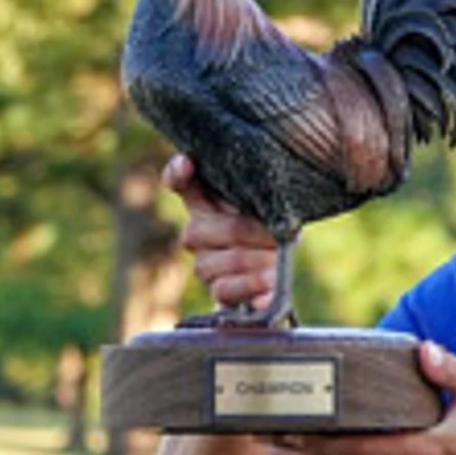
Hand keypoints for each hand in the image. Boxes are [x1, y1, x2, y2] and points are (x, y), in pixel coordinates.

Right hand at [162, 154, 281, 311]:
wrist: (278, 271)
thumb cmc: (271, 227)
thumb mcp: (268, 207)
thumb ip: (262, 196)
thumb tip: (272, 204)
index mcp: (205, 202)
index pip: (179, 183)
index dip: (177, 173)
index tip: (188, 164)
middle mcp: (196, 232)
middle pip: (201, 230)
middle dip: (248, 232)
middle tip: (277, 235)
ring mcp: (204, 264)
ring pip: (220, 261)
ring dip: (257, 259)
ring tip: (277, 258)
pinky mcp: (218, 291)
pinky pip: (225, 290)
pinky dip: (252, 285)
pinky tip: (269, 281)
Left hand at [276, 342, 455, 454]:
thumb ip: (452, 372)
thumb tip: (423, 349)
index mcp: (422, 451)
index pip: (358, 447)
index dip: (318, 439)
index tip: (286, 426)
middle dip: (298, 444)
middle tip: (258, 426)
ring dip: (308, 451)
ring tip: (270, 432)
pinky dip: (329, 454)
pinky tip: (308, 441)